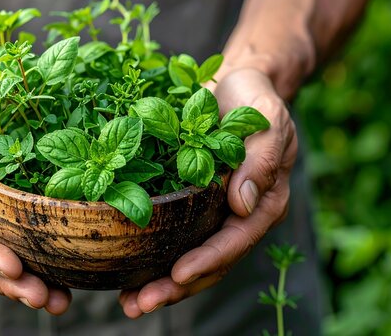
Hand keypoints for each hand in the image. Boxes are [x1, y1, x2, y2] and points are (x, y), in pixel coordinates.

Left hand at [119, 68, 297, 317]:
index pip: (235, 240)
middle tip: (140, 304)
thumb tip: (243, 205)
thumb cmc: (254, 101)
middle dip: (176, 287)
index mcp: (262, 202)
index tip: (177, 275)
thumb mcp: (267, 123)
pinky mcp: (189, 203)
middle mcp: (236, 215)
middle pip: (209, 262)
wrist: (235, 86)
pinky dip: (150, 254)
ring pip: (187, 256)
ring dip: (159, 282)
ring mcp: (211, 212)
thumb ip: (261, 162)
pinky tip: (123, 272)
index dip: (207, 260)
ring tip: (128, 303)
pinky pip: (171, 234)